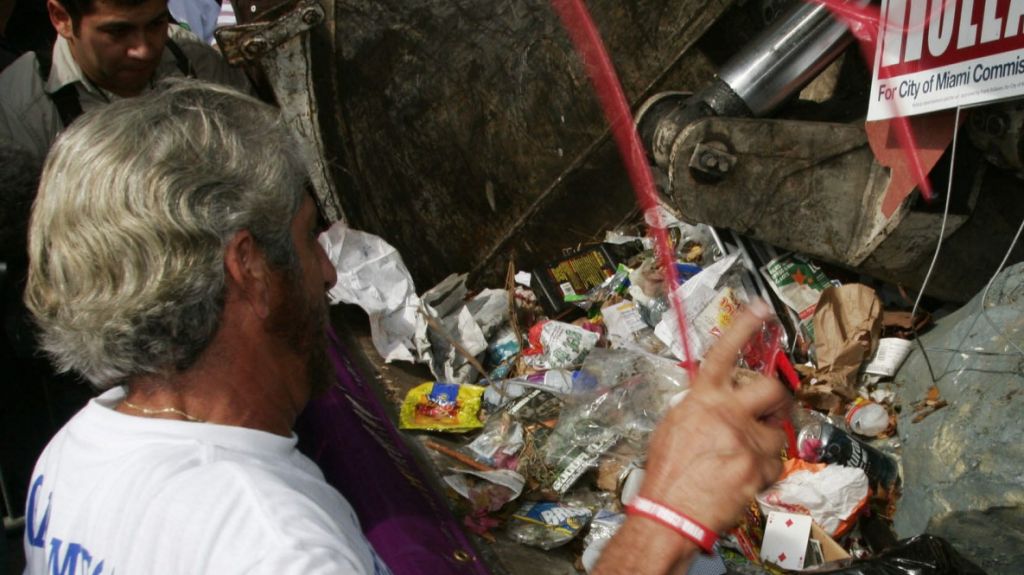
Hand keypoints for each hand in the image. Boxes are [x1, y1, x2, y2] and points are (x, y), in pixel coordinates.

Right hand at [639, 299, 790, 533]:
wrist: (671, 511)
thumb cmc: (667, 473)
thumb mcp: (674, 427)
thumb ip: (700, 408)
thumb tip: (715, 403)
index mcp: (701, 400)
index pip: (723, 354)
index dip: (743, 328)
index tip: (760, 310)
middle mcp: (727, 413)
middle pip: (771, 389)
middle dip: (778, 398)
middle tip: (774, 408)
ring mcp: (746, 440)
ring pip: (777, 432)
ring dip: (766, 443)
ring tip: (743, 458)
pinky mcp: (760, 466)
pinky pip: (776, 462)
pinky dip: (765, 470)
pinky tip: (744, 477)